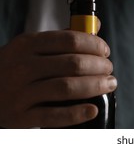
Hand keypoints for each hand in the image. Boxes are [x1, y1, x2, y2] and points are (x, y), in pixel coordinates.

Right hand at [0, 30, 115, 127]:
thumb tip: (96, 25)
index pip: (70, 40)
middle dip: (99, 66)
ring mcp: (19, 93)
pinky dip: (77, 113)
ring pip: (67, 87)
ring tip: (109, 84)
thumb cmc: (14, 68)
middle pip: (73, 63)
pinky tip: (93, 109)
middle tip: (109, 70)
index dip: (94, 45)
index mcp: (27, 45)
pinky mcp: (20, 118)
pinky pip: (54, 116)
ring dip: (95, 86)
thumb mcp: (30, 48)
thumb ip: (63, 37)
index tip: (105, 51)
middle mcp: (22, 67)